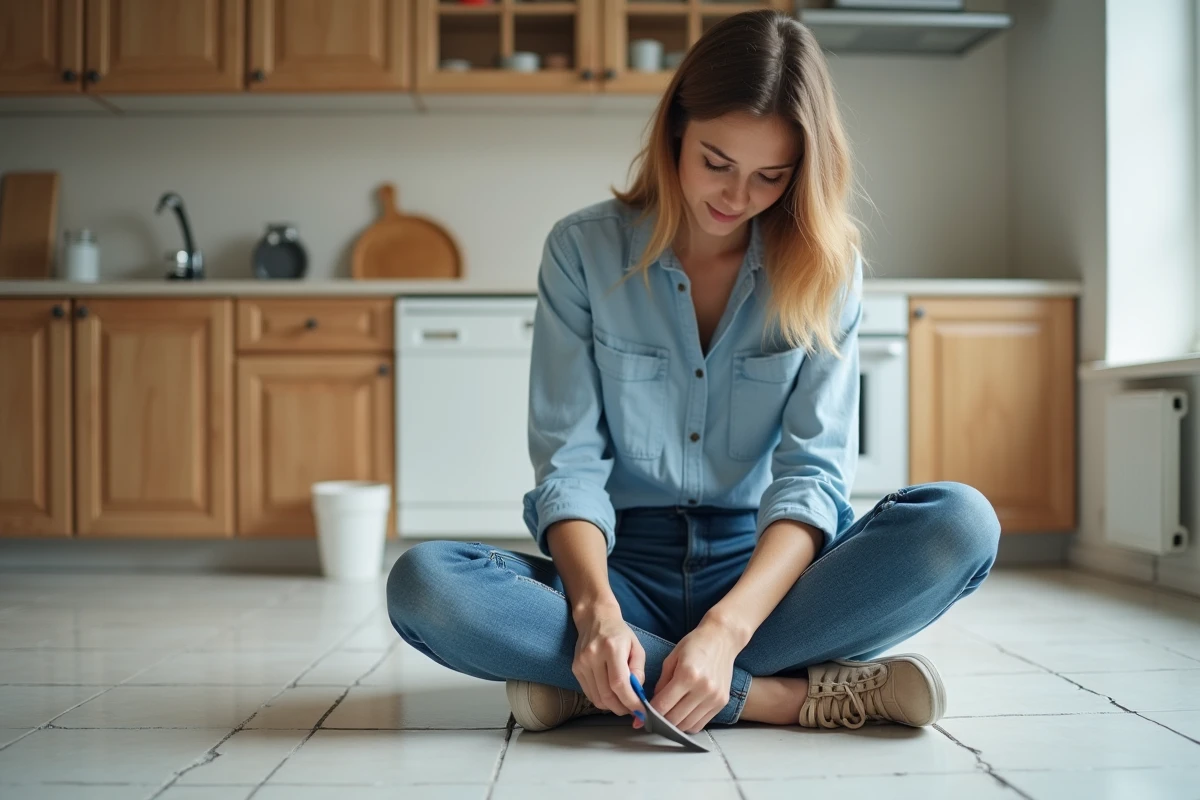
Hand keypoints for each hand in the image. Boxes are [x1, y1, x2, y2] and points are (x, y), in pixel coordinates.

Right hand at [572, 604, 645, 717]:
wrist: (595, 618)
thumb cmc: (619, 633)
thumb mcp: (636, 647)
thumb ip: (639, 670)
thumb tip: (637, 693)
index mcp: (611, 648)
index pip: (619, 683)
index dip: (630, 701)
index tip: (640, 710)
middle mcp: (593, 656)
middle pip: (607, 695)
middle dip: (622, 708)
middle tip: (632, 710)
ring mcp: (581, 663)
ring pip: (597, 698)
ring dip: (611, 706)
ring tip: (622, 703)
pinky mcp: (575, 669)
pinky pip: (589, 693)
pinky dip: (601, 700)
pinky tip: (610, 695)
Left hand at [651, 618, 740, 732]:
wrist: (722, 639)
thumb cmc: (695, 644)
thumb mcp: (672, 658)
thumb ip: (662, 682)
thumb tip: (653, 703)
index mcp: (687, 674)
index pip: (663, 705)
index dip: (650, 713)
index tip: (643, 715)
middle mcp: (702, 688)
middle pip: (675, 719)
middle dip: (660, 721)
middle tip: (653, 719)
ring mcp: (714, 698)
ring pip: (687, 725)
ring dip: (674, 725)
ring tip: (667, 718)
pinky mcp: (722, 702)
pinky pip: (701, 724)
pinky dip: (688, 724)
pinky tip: (682, 716)